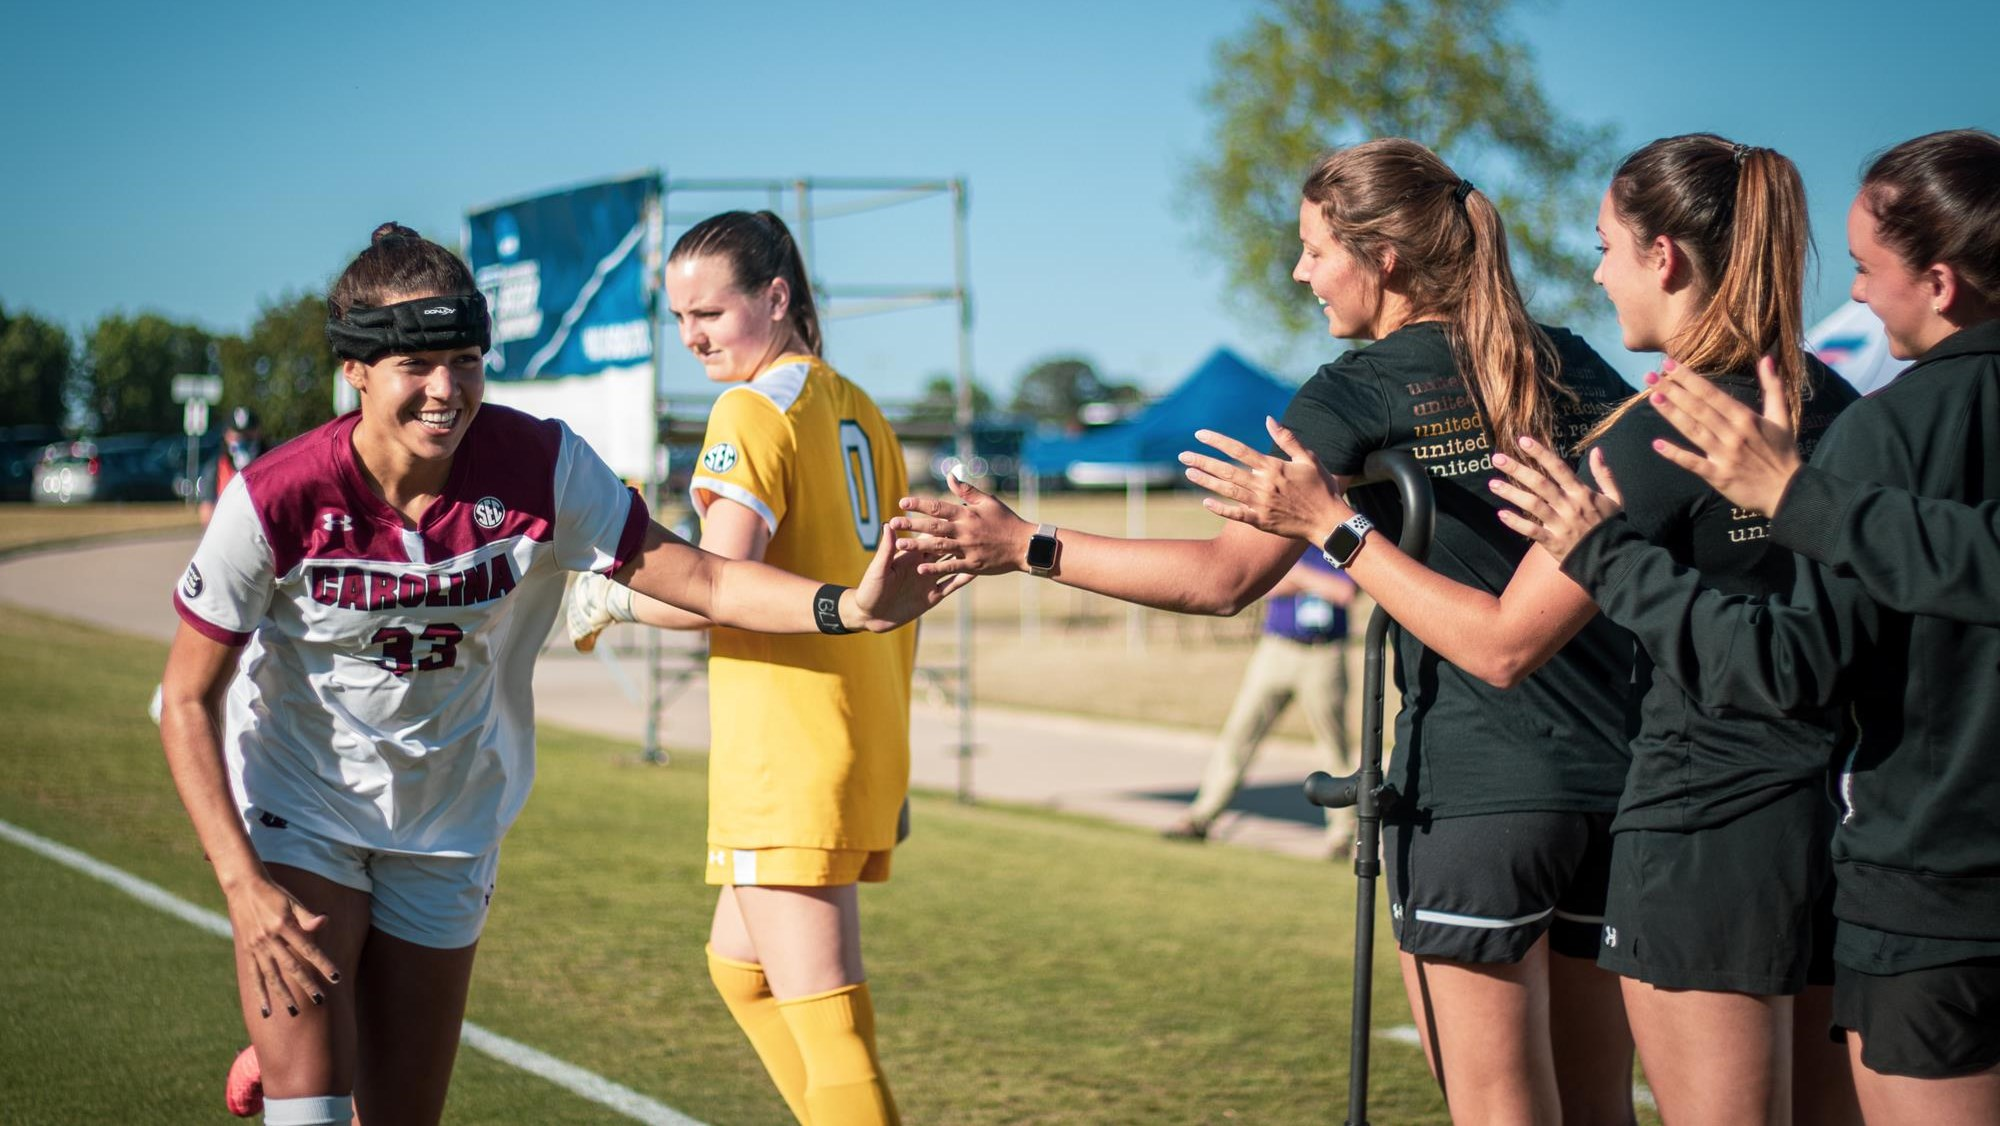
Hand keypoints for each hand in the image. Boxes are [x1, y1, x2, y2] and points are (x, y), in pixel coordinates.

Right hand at [222, 871, 339, 1018]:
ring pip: (272, 976)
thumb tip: (325, 921)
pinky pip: (255, 977)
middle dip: (306, 985)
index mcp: (284, 925)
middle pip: (291, 966)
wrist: (244, 888)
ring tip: (295, 1012)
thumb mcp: (292, 901)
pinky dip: (261, 994)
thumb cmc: (275, 894)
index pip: (308, 949)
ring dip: (283, 995)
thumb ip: (307, 916)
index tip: (336, 978)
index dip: (323, 964)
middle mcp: (269, 938)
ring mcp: (256, 947)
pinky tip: (266, 1011)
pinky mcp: (247, 952)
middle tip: (320, 1000)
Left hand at [848, 523, 972, 630]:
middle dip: (958, 537)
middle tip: (976, 527)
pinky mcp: (933, 596)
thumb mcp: (879, 568)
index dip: (940, 526)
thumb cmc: (870, 588)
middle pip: (944, 548)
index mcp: (910, 556)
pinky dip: (963, 579)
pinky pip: (951, 586)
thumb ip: (887, 548)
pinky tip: (976, 573)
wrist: (870, 616)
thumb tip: (889, 524)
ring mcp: (929, 581)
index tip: (955, 513)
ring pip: (951, 566)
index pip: (928, 537)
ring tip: (982, 547)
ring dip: (965, 557)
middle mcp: (922, 565)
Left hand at [891, 471, 1034, 576]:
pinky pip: (951, 567)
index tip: (902, 501)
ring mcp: (969, 548)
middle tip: (893, 522)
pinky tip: (920, 568)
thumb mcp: (988, 501)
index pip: (939, 506)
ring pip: (938, 546)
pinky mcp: (973, 565)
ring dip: (918, 545)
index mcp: (967, 514)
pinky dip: (935, 567)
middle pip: (934, 526)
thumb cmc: (1006, 521)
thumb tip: (950, 475)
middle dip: (912, 524)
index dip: (919, 504)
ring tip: (899, 545)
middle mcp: (965, 530)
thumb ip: (966, 490)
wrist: (1025, 545)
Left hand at [1180, 417, 1350, 542]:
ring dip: (1206, 481)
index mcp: (1274, 467)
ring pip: (1227, 490)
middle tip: (1183, 456)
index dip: (1217, 441)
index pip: (1238, 450)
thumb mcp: (1309, 459)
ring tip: (1188, 473)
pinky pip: (1236, 515)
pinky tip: (1205, 502)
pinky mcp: (1261, 522)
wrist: (1328, 521)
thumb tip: (1269, 418)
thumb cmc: (1321, 487)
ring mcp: (1261, 505)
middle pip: (1227, 470)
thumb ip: (1287, 439)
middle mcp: (1264, 485)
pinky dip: (1220, 509)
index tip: (1200, 435)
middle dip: (1203, 461)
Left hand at [1489, 436, 1624, 563]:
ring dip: (1511, 493)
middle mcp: (1569, 505)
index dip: (1540, 453)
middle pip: (1540, 483)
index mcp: (1582, 492)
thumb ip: (1604, 474)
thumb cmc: (1612, 526)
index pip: (1558, 468)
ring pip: (1532, 505)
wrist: (1613, 557)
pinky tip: (1501, 514)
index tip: (1523, 441)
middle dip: (1517, 469)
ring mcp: (1560, 524)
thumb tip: (1596, 451)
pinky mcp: (1554, 542)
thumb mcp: (1615, 498)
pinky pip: (1532, 531)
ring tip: (1492, 484)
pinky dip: (1516, 523)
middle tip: (1497, 458)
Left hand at [1646, 354, 1800, 516]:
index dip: (1689, 379)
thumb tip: (1767, 358)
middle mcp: (1733, 434)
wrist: (1789, 490)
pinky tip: (1657, 444)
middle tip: (1649, 376)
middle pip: (1698, 409)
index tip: (1669, 364)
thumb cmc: (1783, 452)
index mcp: (1746, 418)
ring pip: (1693, 430)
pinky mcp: (1718, 476)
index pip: (1711, 394)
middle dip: (1673, 391)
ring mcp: (1724, 455)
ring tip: (1653, 398)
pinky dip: (1676, 454)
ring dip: (1672, 414)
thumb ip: (1773, 386)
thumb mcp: (1782, 416)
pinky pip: (1694, 463)